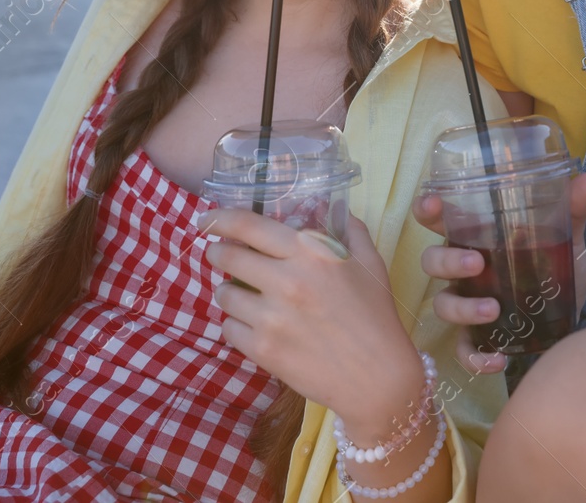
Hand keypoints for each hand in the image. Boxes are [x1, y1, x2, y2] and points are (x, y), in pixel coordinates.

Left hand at [200, 210, 423, 440]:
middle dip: (218, 253)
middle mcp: (286, 280)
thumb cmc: (376, 316)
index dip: (220, 218)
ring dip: (228, 291)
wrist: (378, 377)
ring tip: (242, 295)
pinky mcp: (263, 350)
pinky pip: (229, 328)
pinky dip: (236, 324)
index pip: (248, 225)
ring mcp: (271, 318)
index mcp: (310, 252)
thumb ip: (349, 230)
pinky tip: (253, 325)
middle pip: (227, 256)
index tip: (207, 219)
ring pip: (224, 294)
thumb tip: (332, 208)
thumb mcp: (370, 263)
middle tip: (220, 255)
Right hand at [411, 172, 585, 374]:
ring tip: (494, 310)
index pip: (440, 218)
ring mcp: (468, 304)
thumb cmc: (554, 268)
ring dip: (463, 309)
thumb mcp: (566, 238)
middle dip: (447, 261)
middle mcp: (464, 269)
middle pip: (432, 261)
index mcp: (477, 236)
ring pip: (443, 305)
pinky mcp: (480, 338)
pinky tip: (497, 360)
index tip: (432, 205)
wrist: (573, 316)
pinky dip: (475, 357)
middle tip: (477, 263)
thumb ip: (572, 210)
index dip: (427, 210)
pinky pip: (463, 350)